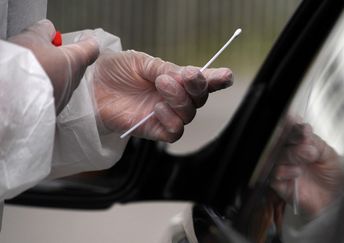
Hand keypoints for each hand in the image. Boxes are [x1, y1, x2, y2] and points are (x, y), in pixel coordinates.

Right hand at [8, 19, 99, 112]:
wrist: (13, 99)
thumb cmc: (26, 67)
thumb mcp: (33, 38)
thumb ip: (44, 31)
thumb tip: (48, 29)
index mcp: (75, 60)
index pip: (91, 49)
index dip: (88, 43)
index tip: (87, 39)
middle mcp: (73, 81)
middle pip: (74, 66)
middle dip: (64, 59)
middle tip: (49, 51)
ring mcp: (64, 97)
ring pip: (62, 82)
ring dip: (53, 74)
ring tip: (34, 69)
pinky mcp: (52, 109)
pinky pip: (51, 95)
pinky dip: (44, 89)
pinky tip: (30, 85)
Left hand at [93, 50, 232, 141]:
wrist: (93, 87)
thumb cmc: (116, 71)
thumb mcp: (143, 62)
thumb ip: (167, 69)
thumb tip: (191, 75)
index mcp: (176, 79)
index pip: (203, 82)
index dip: (218, 79)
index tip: (226, 76)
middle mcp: (175, 98)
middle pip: (201, 99)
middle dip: (197, 87)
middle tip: (182, 76)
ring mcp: (166, 115)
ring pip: (189, 115)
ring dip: (180, 100)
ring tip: (161, 86)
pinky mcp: (154, 130)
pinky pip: (174, 132)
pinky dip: (170, 120)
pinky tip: (156, 108)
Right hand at [271, 118, 343, 216]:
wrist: (337, 198)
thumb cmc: (333, 175)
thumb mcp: (328, 153)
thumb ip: (314, 141)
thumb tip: (304, 129)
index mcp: (299, 143)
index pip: (289, 130)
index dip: (294, 128)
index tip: (304, 130)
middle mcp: (288, 154)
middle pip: (279, 140)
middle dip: (293, 139)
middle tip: (309, 144)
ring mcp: (283, 168)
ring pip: (275, 156)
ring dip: (292, 154)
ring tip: (310, 156)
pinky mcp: (280, 184)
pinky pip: (274, 175)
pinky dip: (285, 171)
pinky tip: (298, 172)